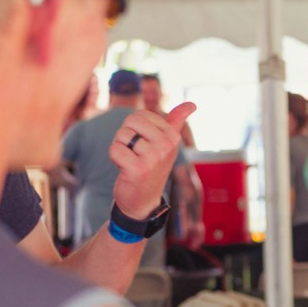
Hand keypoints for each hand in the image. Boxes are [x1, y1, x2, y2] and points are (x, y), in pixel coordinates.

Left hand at [110, 103, 196, 219]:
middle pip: (130, 121)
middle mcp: (166, 146)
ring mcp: (153, 158)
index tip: (144, 146)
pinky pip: (115, 149)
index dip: (135, 129)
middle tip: (134, 154)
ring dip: (120, 148)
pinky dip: (114, 158)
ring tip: (130, 162)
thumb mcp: (166, 145)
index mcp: (173, 136)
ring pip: (121, 135)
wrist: (143, 202)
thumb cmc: (152, 168)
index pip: (141, 115)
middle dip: (126, 136)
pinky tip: (125, 169)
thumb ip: (176, 122)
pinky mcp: (138, 169)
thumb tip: (192, 104)